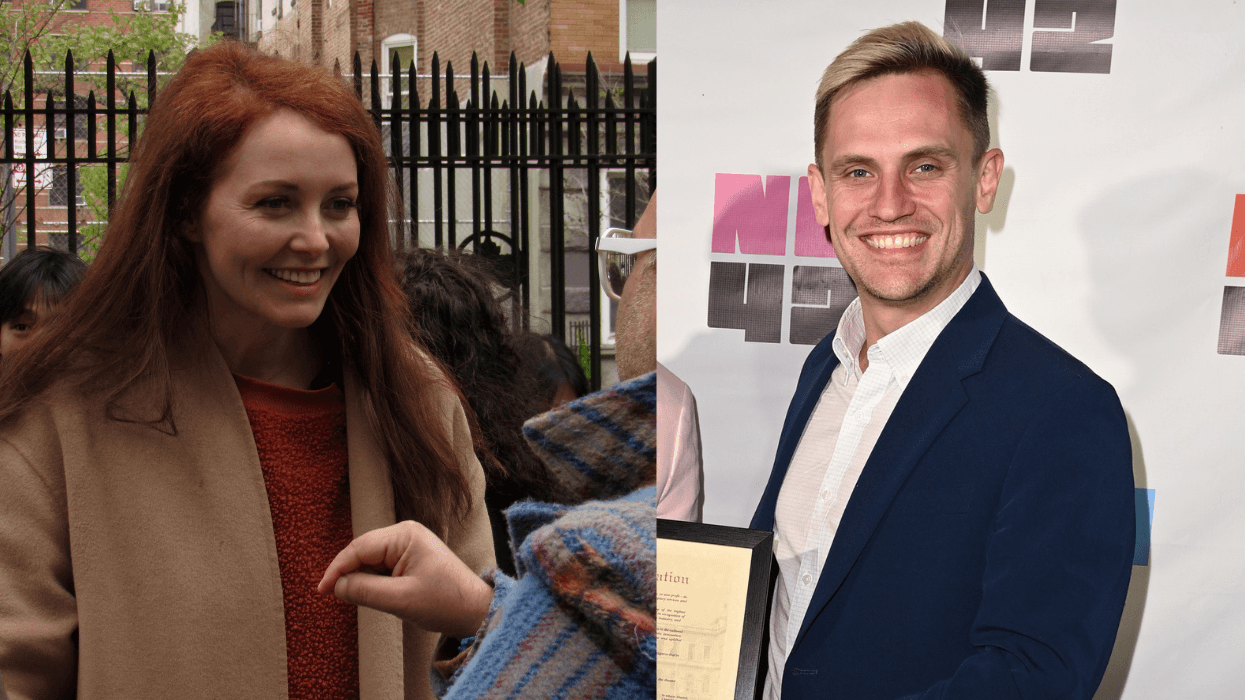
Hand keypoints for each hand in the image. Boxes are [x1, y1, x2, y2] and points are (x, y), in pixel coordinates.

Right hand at [317, 520, 492, 637]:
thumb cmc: (445, 603)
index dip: (337, 569)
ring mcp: (409, 545)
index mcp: (405, 535)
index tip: (321, 591)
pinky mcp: (411, 559)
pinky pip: (382, 568)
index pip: (358, 548)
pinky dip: (375, 583)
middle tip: (336, 598)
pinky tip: (380, 597)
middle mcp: (405, 534)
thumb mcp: (401, 600)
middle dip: (349, 575)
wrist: (475, 610)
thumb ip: (365, 591)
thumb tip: (337, 586)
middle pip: (362, 552)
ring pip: (370, 561)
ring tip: (372, 601)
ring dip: (364, 580)